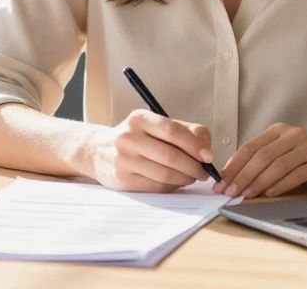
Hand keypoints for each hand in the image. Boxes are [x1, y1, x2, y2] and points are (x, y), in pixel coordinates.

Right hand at [81, 109, 215, 192]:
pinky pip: (156, 187)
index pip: (173, 131)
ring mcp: (124, 160)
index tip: (208, 156)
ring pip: (165, 175)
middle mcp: (129, 138)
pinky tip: (176, 182)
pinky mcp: (123, 180)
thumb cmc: (137, 137)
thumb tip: (206, 151)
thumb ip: (186, 131)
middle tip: (204, 172)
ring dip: (185, 179)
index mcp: (140, 118)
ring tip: (191, 177)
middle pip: (171, 156)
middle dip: (194, 167)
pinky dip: (172, 187)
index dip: (195, 145)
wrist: (98, 151)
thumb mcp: (156, 125)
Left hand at [215, 124, 306, 198]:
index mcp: (278, 131)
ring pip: (278, 165)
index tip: (221, 182)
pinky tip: (270, 193)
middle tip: (229, 191)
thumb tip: (234, 176)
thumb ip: (263, 159)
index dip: (234, 165)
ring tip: (246, 194)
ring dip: (259, 181)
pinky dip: (281, 184)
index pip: (250, 146)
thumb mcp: (283, 151)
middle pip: (262, 156)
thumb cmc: (306, 156)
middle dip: (242, 175)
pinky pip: (297, 173)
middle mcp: (292, 135)